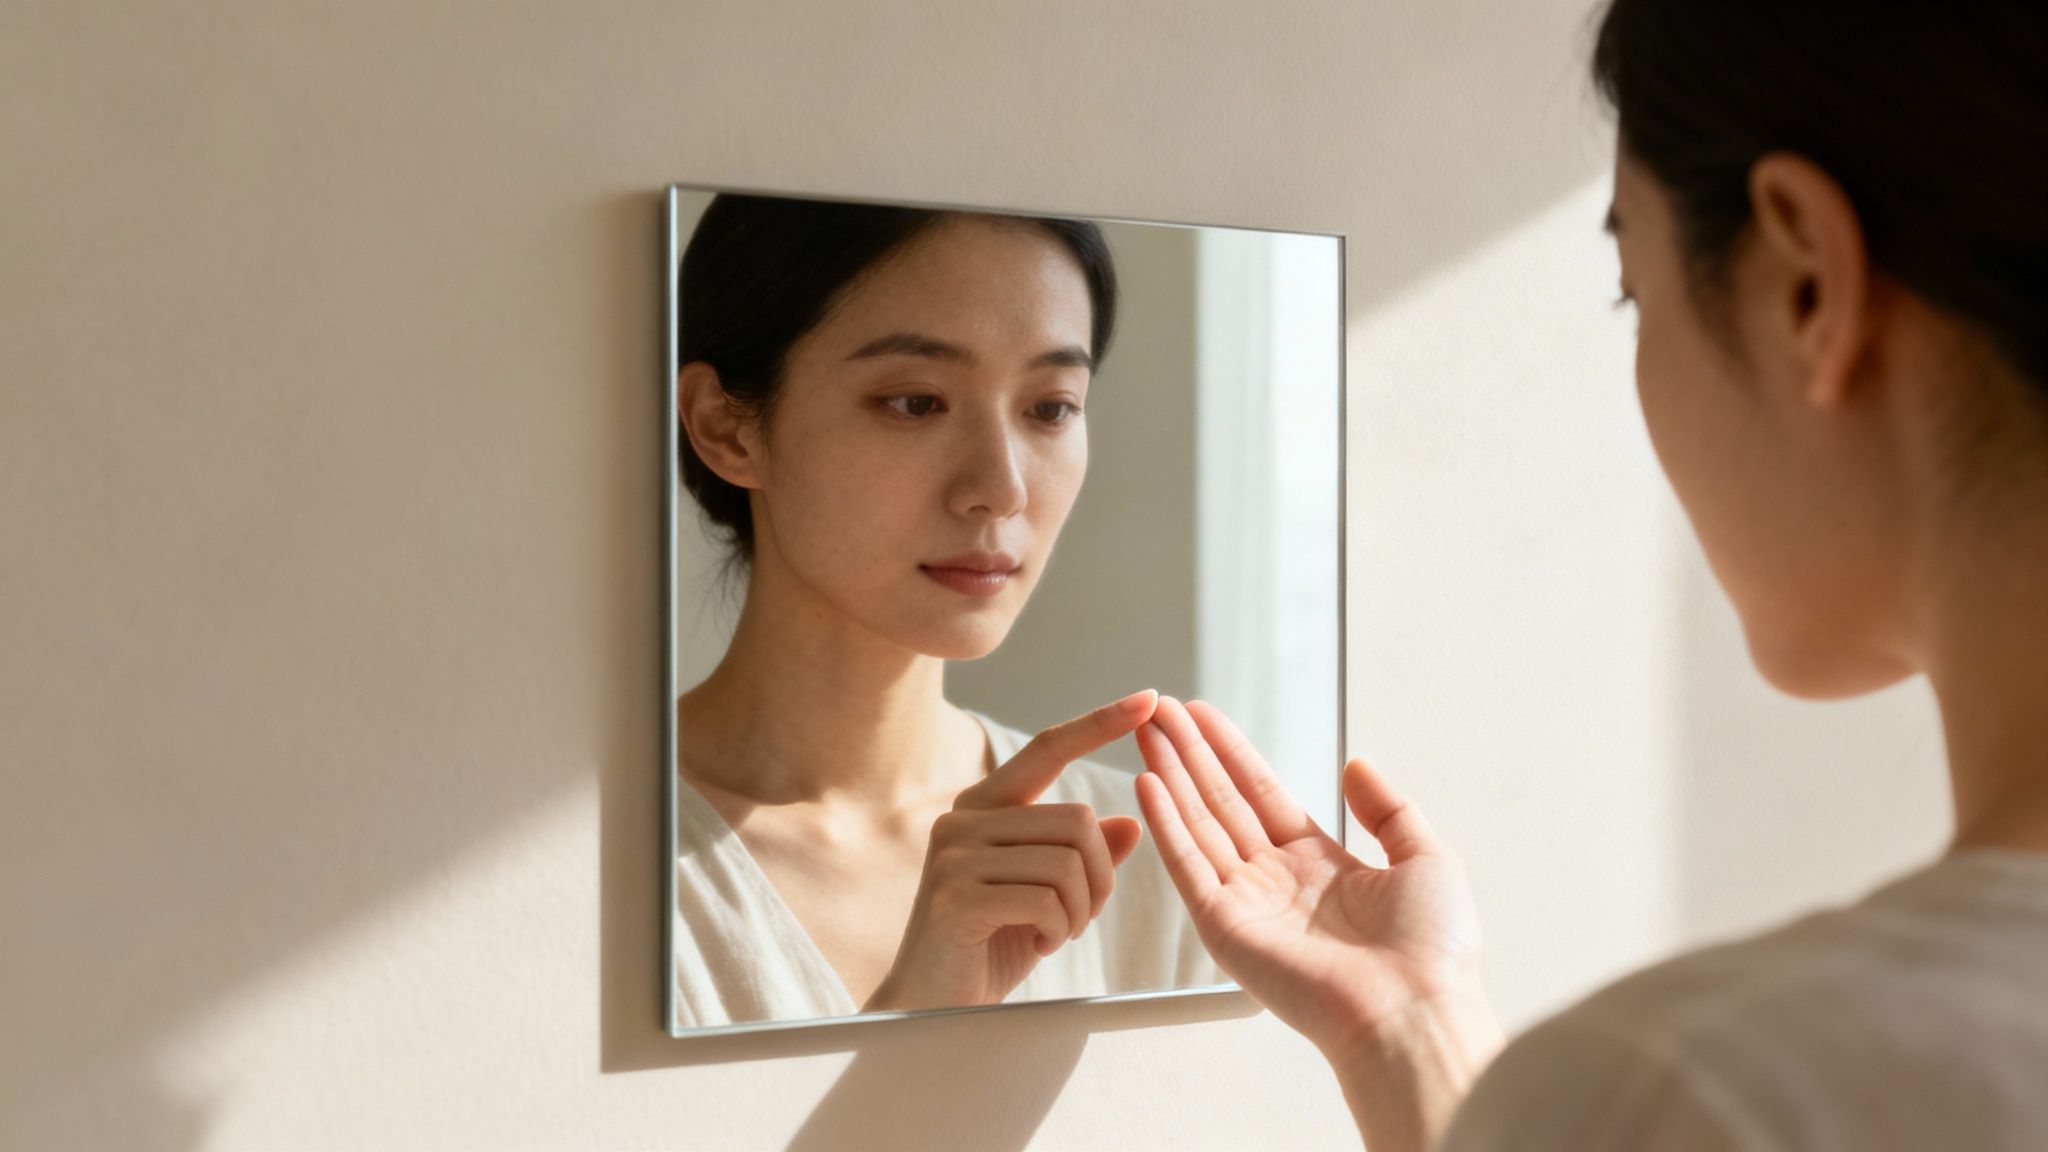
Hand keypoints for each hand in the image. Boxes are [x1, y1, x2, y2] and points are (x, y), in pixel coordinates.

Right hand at [863, 690, 1155, 1012]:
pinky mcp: (956, 897)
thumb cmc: (990, 945)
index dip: (1100, 722)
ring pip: (1067, 862)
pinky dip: (1059, 931)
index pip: (1048, 747)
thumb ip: (1084, 857)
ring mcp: (954, 856)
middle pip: (1077, 820)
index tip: (1150, 698)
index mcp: (984, 806)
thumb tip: (1132, 823)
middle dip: (1100, 878)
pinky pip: (1046, 900)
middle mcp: (964, 819)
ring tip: (1058, 933)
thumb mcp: (1047, 894)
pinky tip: (1039, 946)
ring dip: (1080, 910)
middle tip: (1084, 917)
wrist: (931, 1006)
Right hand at [1134, 697, 1500, 1151]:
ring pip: (1198, 825)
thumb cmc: (1432, 951)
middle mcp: (1277, 881)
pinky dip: (1166, 824)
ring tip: (1146, 730)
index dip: (1231, 753)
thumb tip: (1356, 764)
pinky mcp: (1225, 927)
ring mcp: (1247, 903)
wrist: (1414, 1011)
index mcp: (1321, 866)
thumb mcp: (1425, 858)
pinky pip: (1189, 866)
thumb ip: (1388, 808)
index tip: (1202, 716)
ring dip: (1170, 775)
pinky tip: (1148, 783)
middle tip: (1160, 711)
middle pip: (1222, 802)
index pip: (1262, 795)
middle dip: (1190, 754)